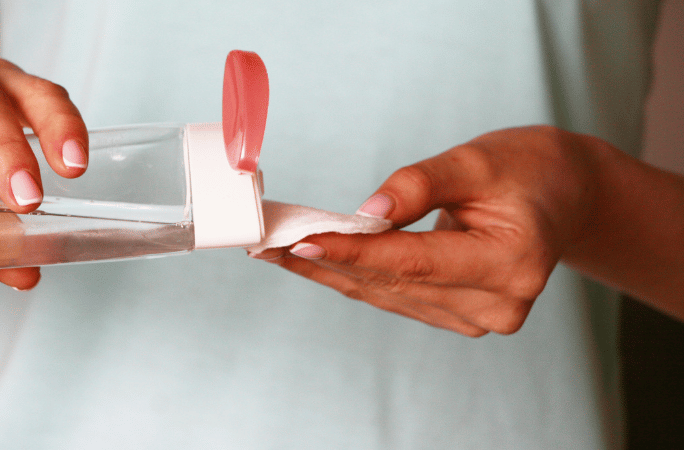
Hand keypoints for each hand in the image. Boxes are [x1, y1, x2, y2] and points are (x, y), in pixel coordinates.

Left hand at [254, 126, 605, 336]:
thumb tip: (366, 212)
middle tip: (267, 244)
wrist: (562, 194)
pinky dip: (356, 276)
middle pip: (393, 284)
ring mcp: (481, 316)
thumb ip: (421, 184)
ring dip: (331, 273)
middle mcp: (498, 302)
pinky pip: (398, 296)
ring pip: (387, 295)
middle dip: (325, 263)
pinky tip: (317, 262)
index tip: (302, 243)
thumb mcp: (478, 159)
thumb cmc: (527, 169)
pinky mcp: (463, 315)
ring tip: (277, 252)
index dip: (355, 253)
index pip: (415, 262)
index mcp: (513, 262)